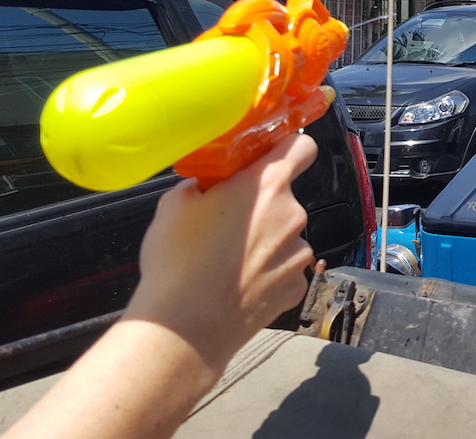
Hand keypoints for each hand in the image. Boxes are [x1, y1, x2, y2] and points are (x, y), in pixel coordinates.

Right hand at [125, 133, 317, 372]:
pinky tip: (238, 286)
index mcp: (265, 185)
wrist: (186, 329)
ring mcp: (299, 252)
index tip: (276, 154)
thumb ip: (202, 185)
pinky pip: (285, 269)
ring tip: (227, 263)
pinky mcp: (297, 285)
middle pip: (283, 199)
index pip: (300, 146)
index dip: (289, 147)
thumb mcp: (174, 205)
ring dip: (265, 243)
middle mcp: (292, 214)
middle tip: (226, 225)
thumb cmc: (178, 263)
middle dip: (261, 207)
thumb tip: (209, 186)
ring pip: (284, 237)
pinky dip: (268, 273)